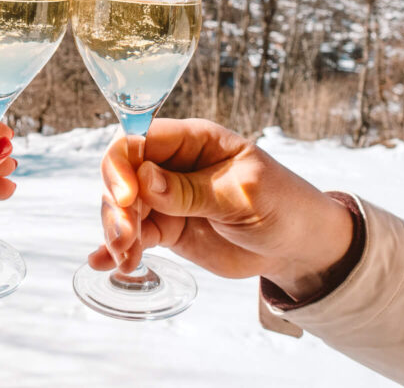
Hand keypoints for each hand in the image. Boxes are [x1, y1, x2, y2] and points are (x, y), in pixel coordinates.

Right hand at [90, 118, 353, 299]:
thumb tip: (143, 179)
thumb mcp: (242, 195)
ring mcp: (167, 197)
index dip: (122, 165)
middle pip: (123, 176)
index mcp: (193, 141)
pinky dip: (117, 249)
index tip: (124, 198)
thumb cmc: (283, 206)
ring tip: (125, 259)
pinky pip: (134, 234)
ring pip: (123, 208)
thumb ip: (191, 190)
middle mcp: (172, 165)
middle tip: (124, 240)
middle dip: (116, 208)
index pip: (139, 140)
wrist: (299, 247)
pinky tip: (104, 264)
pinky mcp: (167, 227)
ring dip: (116, 232)